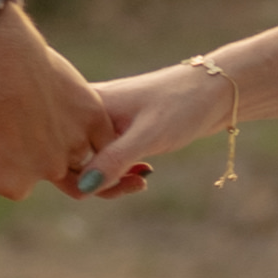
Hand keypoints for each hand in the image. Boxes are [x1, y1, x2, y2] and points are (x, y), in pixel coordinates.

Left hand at [0, 2, 116, 205]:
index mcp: (12, 184)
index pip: (17, 181)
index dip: (8, 159)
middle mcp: (46, 171)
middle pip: (49, 169)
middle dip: (36, 151)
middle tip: (22, 118)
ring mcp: (72, 144)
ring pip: (79, 155)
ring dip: (68, 141)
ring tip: (45, 111)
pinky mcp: (91, 116)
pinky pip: (102, 135)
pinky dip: (95, 130)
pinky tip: (74, 111)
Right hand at [79, 52, 233, 192]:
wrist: (215, 89)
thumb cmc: (181, 104)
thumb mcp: (148, 135)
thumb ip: (114, 160)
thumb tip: (83, 189)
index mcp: (86, 104)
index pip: (62, 151)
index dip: (80, 178)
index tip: (117, 184)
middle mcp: (88, 111)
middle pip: (72, 159)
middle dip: (98, 182)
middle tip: (134, 185)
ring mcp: (102, 121)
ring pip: (90, 161)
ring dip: (112, 178)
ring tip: (141, 180)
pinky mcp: (118, 130)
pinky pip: (106, 158)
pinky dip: (121, 171)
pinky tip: (143, 172)